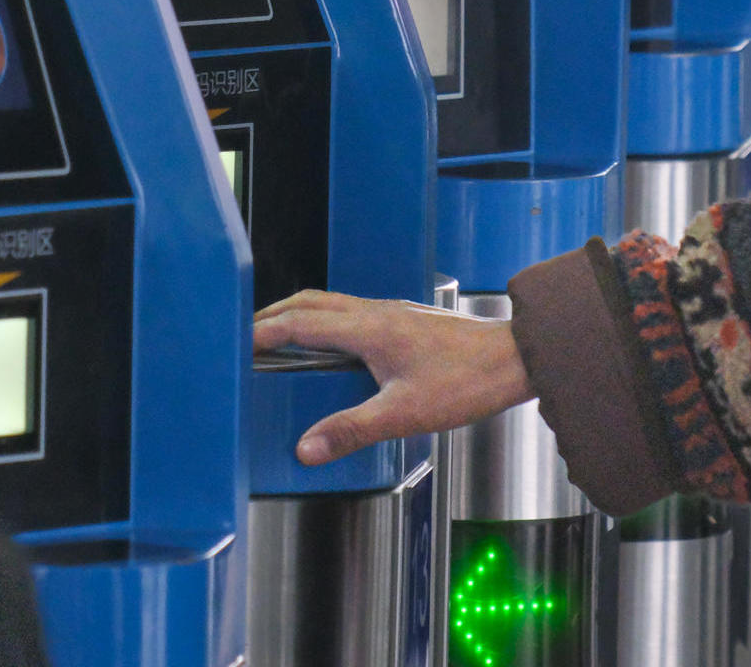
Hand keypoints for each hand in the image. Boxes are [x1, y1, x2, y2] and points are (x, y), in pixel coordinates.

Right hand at [255, 290, 532, 463]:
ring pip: (333, 305)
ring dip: (300, 316)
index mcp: (369, 328)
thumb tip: (306, 447)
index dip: (263, 332)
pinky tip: (331, 349)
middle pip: (311, 303)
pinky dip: (326, 323)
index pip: (301, 322)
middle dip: (274, 315)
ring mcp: (393, 314)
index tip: (234, 343)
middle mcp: (378, 312)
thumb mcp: (404, 413)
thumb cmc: (467, 381)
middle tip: (245, 335)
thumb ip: (352, 429)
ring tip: (279, 339)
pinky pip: (353, 314)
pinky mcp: (406, 322)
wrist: (516, 359)